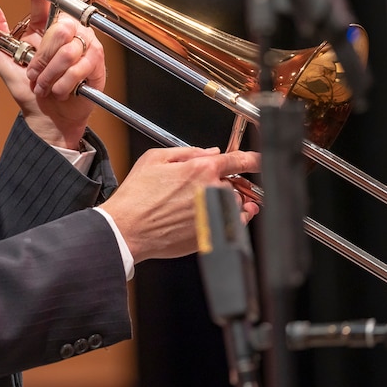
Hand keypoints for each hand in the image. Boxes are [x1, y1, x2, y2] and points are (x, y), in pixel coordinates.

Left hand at [0, 0, 105, 148]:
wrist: (47, 119)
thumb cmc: (28, 90)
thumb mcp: (4, 60)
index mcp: (45, 26)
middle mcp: (67, 30)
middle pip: (59, 27)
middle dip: (41, 58)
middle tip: (34, 74)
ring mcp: (84, 44)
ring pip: (67, 49)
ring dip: (50, 74)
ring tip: (46, 85)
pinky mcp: (97, 63)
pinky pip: (78, 67)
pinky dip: (62, 84)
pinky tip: (60, 91)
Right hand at [98, 147, 260, 262]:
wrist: (127, 229)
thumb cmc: (136, 197)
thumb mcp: (154, 159)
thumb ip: (187, 152)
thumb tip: (209, 152)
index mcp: (200, 169)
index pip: (239, 160)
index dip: (253, 159)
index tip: (258, 160)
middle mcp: (212, 191)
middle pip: (234, 183)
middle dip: (224, 182)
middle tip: (202, 185)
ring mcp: (214, 215)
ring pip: (234, 204)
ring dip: (226, 200)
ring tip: (201, 202)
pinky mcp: (211, 234)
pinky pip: (233, 225)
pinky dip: (231, 219)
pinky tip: (216, 215)